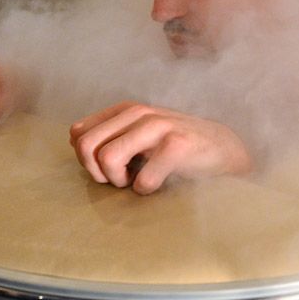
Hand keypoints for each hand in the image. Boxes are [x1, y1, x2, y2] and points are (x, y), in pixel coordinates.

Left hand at [69, 102, 252, 194]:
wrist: (225, 150)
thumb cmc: (177, 147)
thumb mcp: (140, 134)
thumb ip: (109, 134)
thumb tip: (73, 139)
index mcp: (127, 110)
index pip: (78, 133)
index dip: (85, 159)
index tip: (107, 168)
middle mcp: (140, 113)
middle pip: (85, 146)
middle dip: (96, 172)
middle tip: (118, 180)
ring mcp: (159, 127)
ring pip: (108, 159)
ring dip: (119, 181)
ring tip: (136, 182)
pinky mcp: (178, 146)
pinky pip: (142, 180)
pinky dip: (146, 190)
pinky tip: (158, 185)